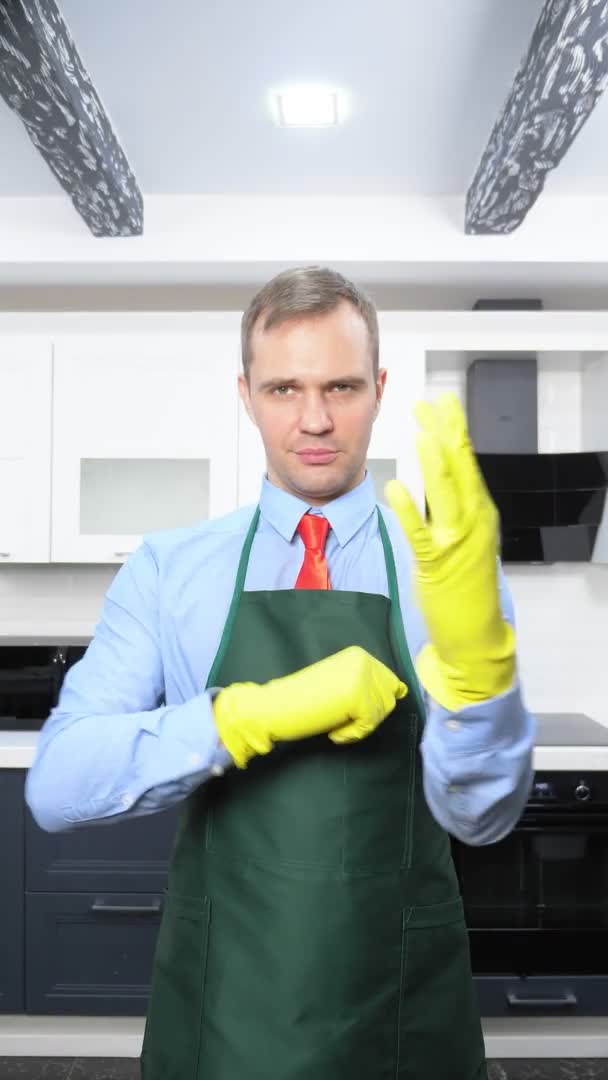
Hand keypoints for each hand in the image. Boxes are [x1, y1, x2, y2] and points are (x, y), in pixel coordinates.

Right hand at [213, 645, 406, 767]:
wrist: (277, 707)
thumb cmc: (306, 701)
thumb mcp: (342, 685)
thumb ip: (371, 684)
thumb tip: (404, 690)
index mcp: (360, 655)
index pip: (388, 686)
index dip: (370, 704)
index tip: (344, 707)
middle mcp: (364, 661)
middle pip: (388, 700)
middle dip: (368, 715)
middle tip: (338, 716)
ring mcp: (361, 677)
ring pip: (381, 714)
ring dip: (358, 725)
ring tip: (334, 720)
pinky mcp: (357, 695)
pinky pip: (369, 725)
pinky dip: (352, 734)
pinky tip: (334, 730)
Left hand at [385, 393, 514, 710]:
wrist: (475, 631)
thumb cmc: (465, 584)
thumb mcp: (466, 535)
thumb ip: (453, 504)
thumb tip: (438, 470)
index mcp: (480, 510)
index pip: (466, 460)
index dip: (453, 428)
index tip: (441, 401)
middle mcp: (473, 520)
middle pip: (460, 467)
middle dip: (444, 432)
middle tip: (428, 403)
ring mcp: (457, 541)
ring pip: (446, 493)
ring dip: (434, 462)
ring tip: (421, 433)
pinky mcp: (436, 563)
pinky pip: (419, 532)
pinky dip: (407, 508)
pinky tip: (394, 487)